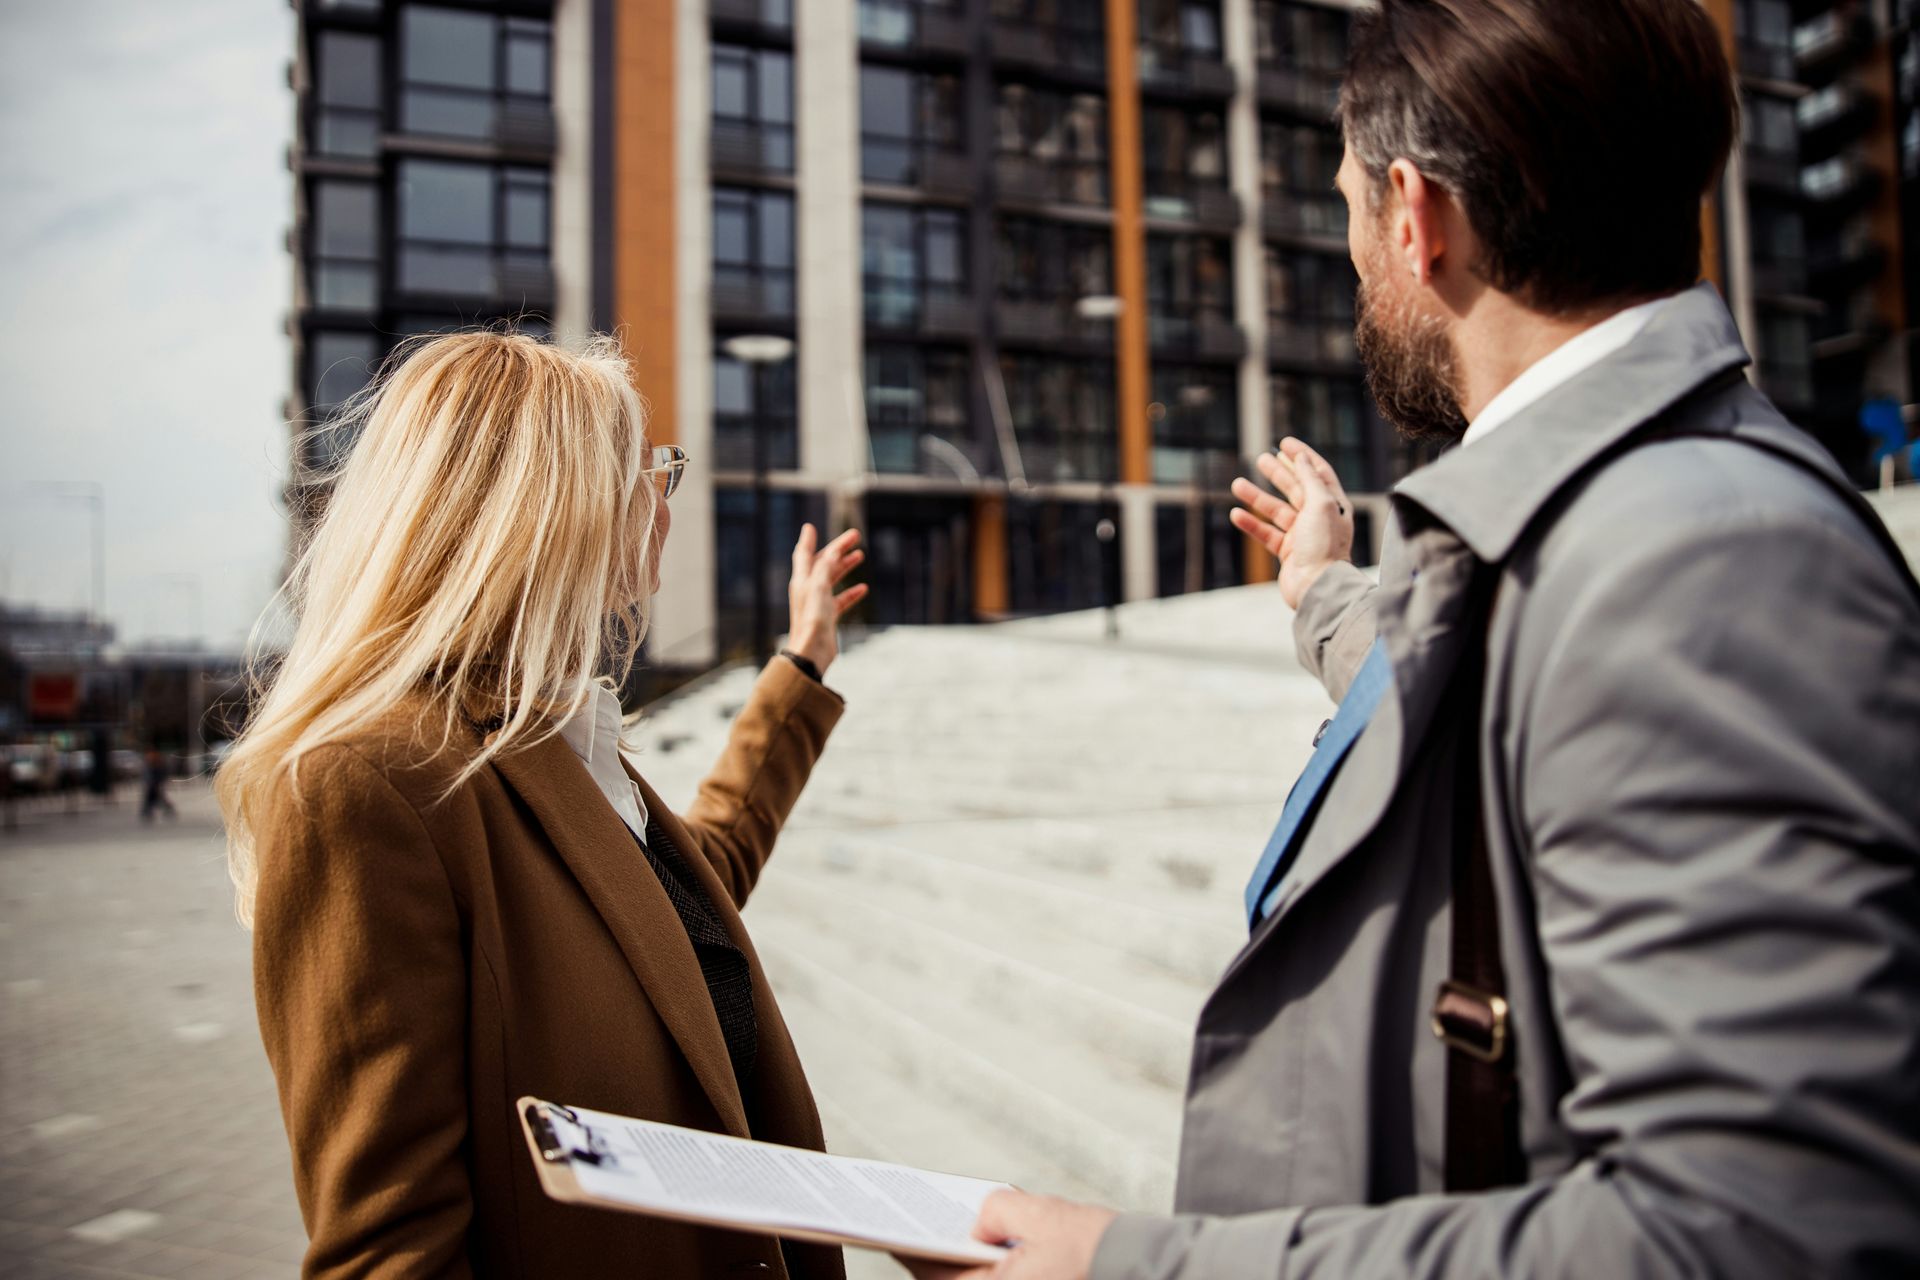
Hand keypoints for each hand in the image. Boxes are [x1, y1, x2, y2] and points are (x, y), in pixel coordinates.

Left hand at [785, 524, 866, 675]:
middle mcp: (808, 589)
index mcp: (802, 580)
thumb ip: (826, 567)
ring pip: (833, 578)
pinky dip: (851, 592)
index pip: (803, 553)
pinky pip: (841, 599)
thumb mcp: (819, 587)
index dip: (807, 540)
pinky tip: (863, 589)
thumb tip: (833, 552)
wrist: (811, 651)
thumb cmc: (812, 620)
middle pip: (823, 562)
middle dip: (838, 548)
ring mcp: (818, 603)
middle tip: (855, 536)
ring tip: (860, 555)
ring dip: (845, 566)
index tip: (810, 527)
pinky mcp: (827, 617)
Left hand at [896, 1190, 1116, 1279]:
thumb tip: (979, 1219)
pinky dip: (983, 1266)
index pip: (932, 1273)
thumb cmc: (1096, 1251)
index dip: (907, 1248)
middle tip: (913, 1222)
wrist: (1142, 1270)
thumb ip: (998, 1210)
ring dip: (959, 1260)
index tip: (887, 1229)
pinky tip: (982, 1241)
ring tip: (946, 1227)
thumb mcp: (1042, 1215)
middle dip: (931, 1253)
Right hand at [1229, 437, 1354, 610]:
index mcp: (1333, 504)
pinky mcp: (1288, 553)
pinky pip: (1267, 533)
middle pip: (1296, 489)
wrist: (1318, 587)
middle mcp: (1319, 518)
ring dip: (1257, 497)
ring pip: (1276, 511)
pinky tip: (1236, 514)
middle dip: (1279, 473)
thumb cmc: (1324, 545)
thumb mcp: (1320, 504)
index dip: (1302, 456)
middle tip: (1261, 459)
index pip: (1318, 473)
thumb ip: (1310, 479)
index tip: (1284, 443)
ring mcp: (1303, 536)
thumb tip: (1301, 457)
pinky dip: (1252, 523)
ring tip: (1236, 484)